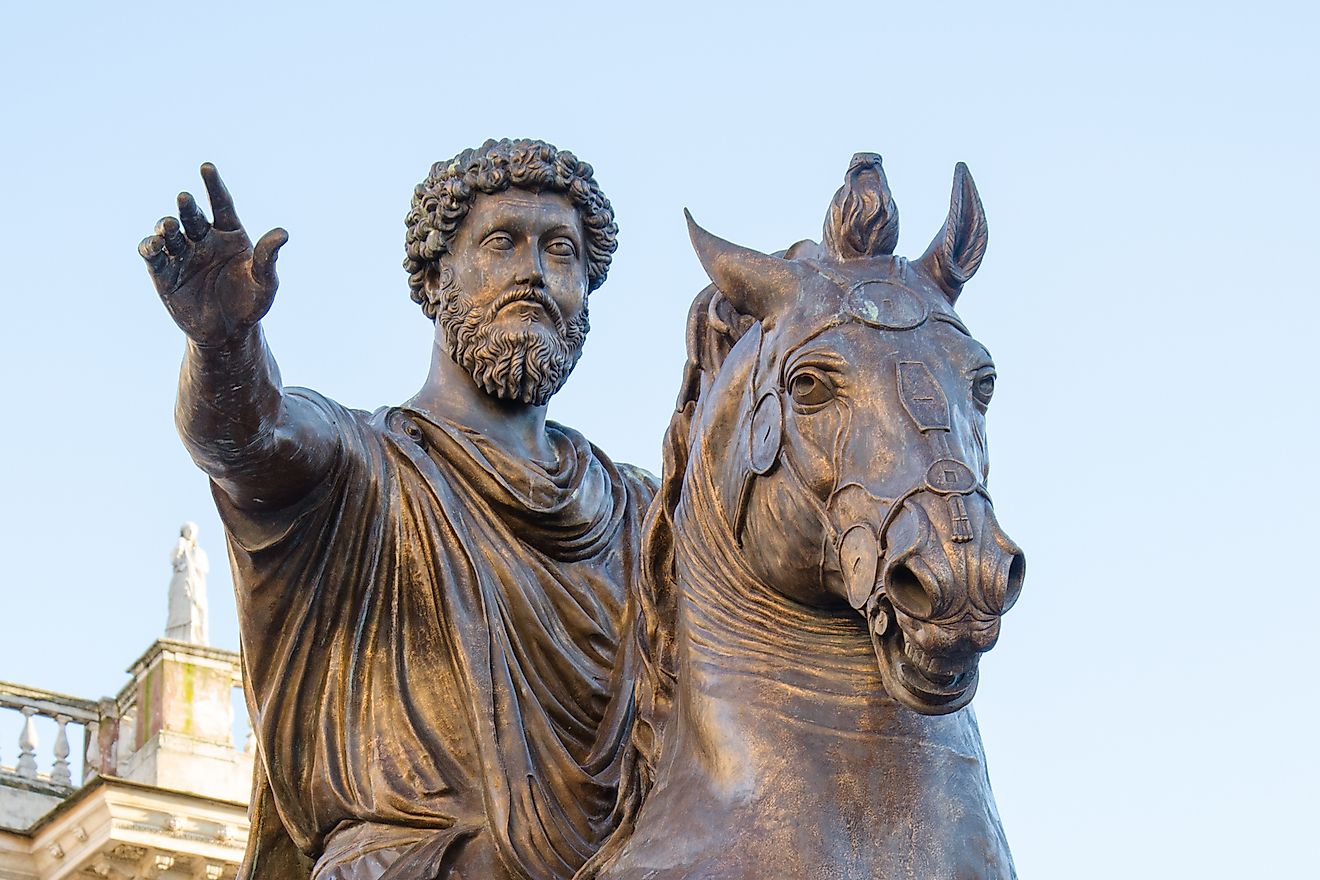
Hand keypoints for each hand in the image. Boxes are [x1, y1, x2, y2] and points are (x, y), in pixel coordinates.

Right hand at [139, 163, 287, 345]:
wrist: (229, 333)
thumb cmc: (251, 303)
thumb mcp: (265, 282)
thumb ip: (269, 257)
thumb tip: (283, 233)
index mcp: (229, 234)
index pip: (220, 203)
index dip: (213, 185)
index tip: (206, 167)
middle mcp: (203, 239)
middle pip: (192, 216)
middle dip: (186, 207)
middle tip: (184, 199)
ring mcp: (182, 255)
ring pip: (169, 233)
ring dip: (166, 226)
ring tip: (169, 226)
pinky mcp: (164, 274)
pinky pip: (153, 256)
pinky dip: (149, 248)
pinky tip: (153, 246)